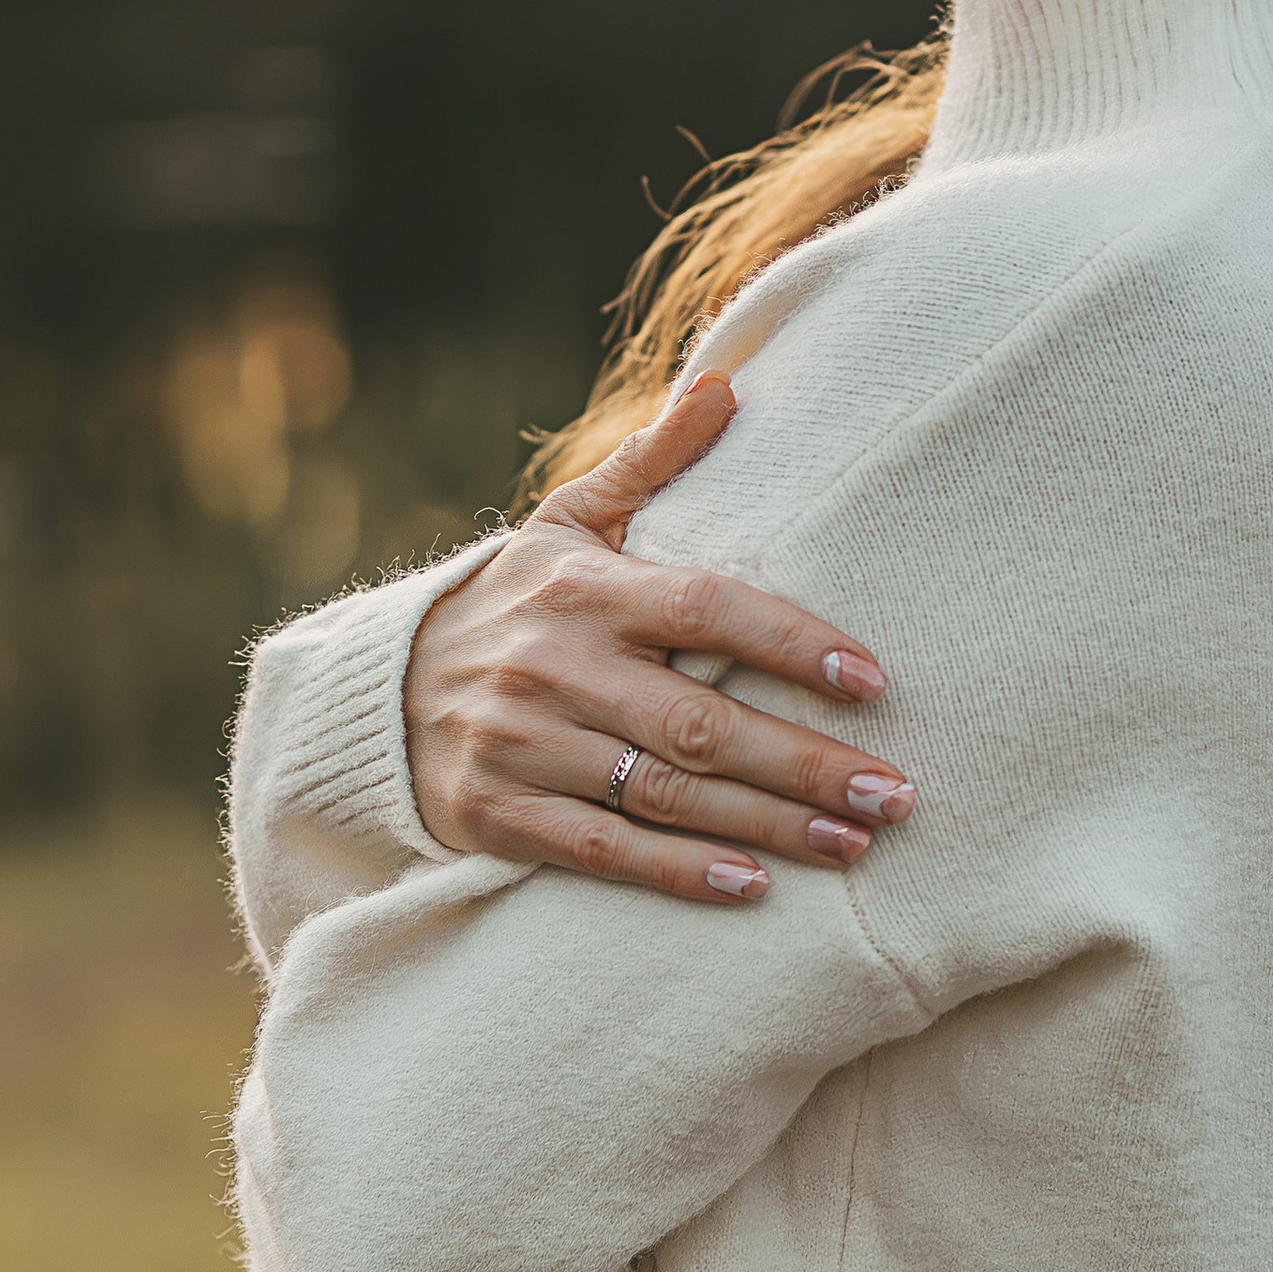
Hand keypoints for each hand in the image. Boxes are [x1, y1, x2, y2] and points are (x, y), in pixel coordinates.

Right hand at [402, 375, 912, 905]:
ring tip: (853, 844)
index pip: (705, 609)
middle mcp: (554, 666)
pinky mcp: (498, 814)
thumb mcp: (566, 522)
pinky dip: (680, 873)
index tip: (870, 680)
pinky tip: (752, 887)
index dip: (791, 643)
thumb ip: (652, 462)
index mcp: (583, 588)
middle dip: (807, 763)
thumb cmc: (512, 602)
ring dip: (768, 826)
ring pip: (666, 794)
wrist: (377, 692)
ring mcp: (523, 744)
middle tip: (895, 794)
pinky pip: (604, 850)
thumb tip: (727, 384)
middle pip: (701, 722)